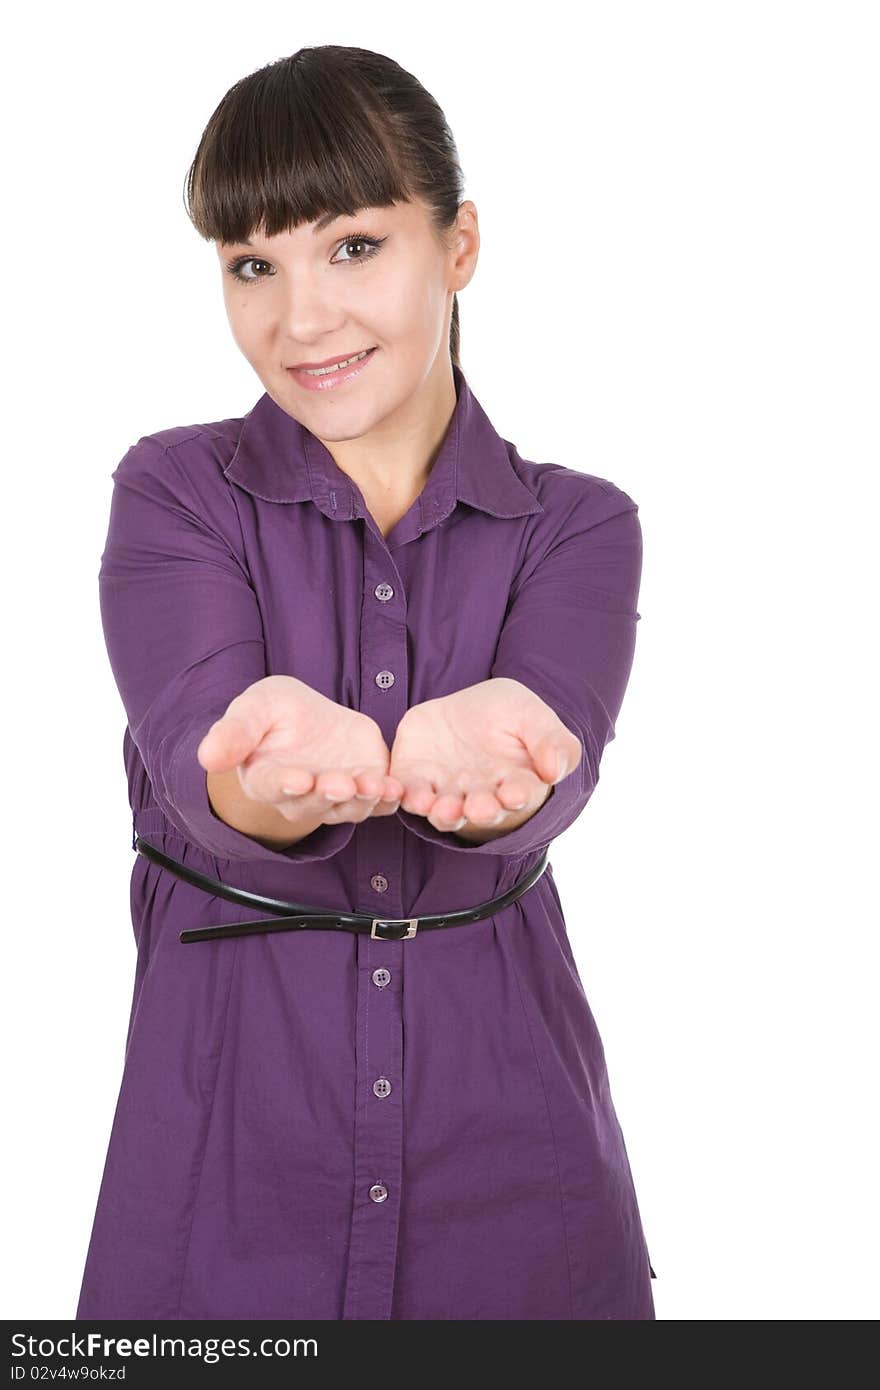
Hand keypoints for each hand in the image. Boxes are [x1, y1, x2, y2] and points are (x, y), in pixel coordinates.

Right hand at [196, 675, 404, 825]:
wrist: (309, 717)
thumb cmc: (273, 713)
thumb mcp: (253, 709)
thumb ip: (234, 732)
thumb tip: (207, 756)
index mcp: (266, 779)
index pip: (274, 786)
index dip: (286, 784)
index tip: (298, 778)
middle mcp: (301, 797)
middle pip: (315, 802)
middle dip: (329, 793)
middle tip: (341, 782)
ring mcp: (335, 796)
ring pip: (350, 807)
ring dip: (364, 798)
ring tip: (376, 785)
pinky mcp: (366, 789)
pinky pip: (379, 801)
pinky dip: (389, 797)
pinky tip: (399, 788)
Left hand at [388, 677, 581, 833]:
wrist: (467, 706)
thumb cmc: (509, 716)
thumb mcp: (534, 717)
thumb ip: (553, 742)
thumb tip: (554, 771)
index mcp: (516, 785)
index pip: (520, 795)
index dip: (518, 796)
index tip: (515, 794)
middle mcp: (481, 797)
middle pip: (481, 810)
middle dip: (480, 810)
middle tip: (479, 807)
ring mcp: (446, 792)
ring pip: (444, 812)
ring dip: (444, 814)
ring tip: (444, 809)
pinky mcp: (414, 780)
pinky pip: (408, 794)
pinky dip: (406, 798)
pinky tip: (407, 795)